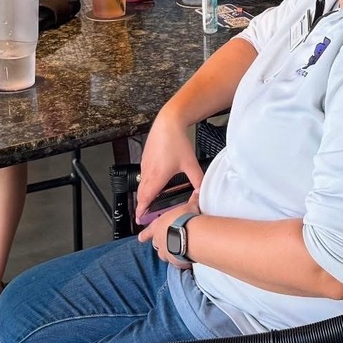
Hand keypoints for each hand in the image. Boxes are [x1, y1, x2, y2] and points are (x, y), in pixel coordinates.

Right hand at [134, 106, 202, 221]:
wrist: (168, 123)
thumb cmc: (176, 141)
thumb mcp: (190, 163)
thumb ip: (197, 179)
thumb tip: (202, 191)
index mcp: (158, 176)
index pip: (146, 198)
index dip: (142, 210)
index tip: (140, 219)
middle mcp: (149, 171)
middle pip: (141, 194)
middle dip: (141, 206)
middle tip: (143, 215)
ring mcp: (145, 164)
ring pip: (142, 184)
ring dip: (143, 194)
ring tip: (147, 202)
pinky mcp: (146, 157)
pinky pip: (143, 174)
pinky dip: (145, 183)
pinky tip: (152, 182)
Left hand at [137, 191, 200, 267]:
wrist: (191, 235)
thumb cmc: (185, 220)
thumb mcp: (189, 206)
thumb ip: (192, 200)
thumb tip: (196, 192)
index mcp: (159, 227)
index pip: (148, 232)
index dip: (144, 235)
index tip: (140, 238)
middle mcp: (160, 241)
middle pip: (156, 245)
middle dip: (161, 244)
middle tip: (167, 242)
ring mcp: (167, 252)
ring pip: (165, 255)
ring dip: (170, 253)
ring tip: (178, 250)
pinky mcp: (177, 261)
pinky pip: (177, 262)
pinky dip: (181, 260)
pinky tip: (187, 258)